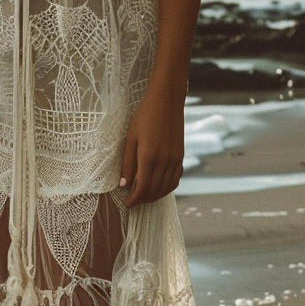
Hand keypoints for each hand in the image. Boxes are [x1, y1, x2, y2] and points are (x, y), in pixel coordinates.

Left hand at [118, 87, 184, 207]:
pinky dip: (167, 187)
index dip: (135, 200)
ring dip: (155, 196)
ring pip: (166, 187)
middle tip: (133, 201)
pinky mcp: (181, 156)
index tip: (127, 204)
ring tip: (144, 196)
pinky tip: (158, 186)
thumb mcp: (130, 138)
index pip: (143, 188)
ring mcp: (175, 160)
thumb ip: (127, 163)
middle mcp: (165, 161)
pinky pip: (176, 179)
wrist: (166, 102)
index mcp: (149, 157)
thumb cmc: (144, 117)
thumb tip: (123, 184)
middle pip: (155, 191)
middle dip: (143, 199)